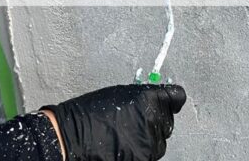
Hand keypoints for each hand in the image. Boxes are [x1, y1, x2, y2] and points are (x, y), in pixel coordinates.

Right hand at [42, 84, 185, 160]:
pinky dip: (142, 149)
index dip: (172, 99)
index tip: (170, 101)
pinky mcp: (144, 158)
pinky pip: (151, 152)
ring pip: (160, 138)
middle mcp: (153, 119)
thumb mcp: (119, 93)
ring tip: (128, 133)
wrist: (72, 137)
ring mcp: (149, 141)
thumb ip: (143, 96)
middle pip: (168, 119)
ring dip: (150, 136)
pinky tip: (126, 144)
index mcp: (149, 98)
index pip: (177, 97)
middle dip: (157, 118)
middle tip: (138, 119)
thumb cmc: (90, 113)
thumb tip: (157, 97)